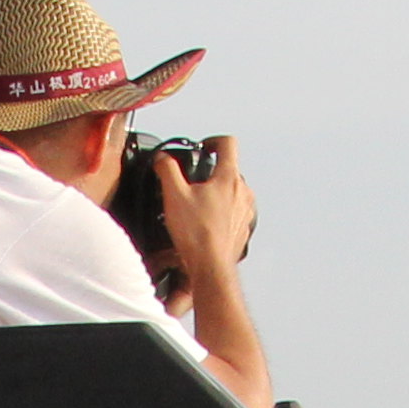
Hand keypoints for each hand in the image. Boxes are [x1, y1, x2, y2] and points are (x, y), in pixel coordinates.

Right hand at [155, 135, 257, 275]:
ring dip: (216, 194)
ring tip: (197, 207)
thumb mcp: (173, 195)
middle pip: (229, 170)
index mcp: (228, 178)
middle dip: (211, 173)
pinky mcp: (244, 228)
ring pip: (232, 192)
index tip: (204, 146)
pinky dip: (220, 213)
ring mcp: (246, 211)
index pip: (228, 143)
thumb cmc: (197, 235)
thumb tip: (162, 159)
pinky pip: (233, 212)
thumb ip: (167, 169)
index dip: (213, 140)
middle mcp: (242, 192)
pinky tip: (204, 224)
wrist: (211, 266)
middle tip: (193, 184)